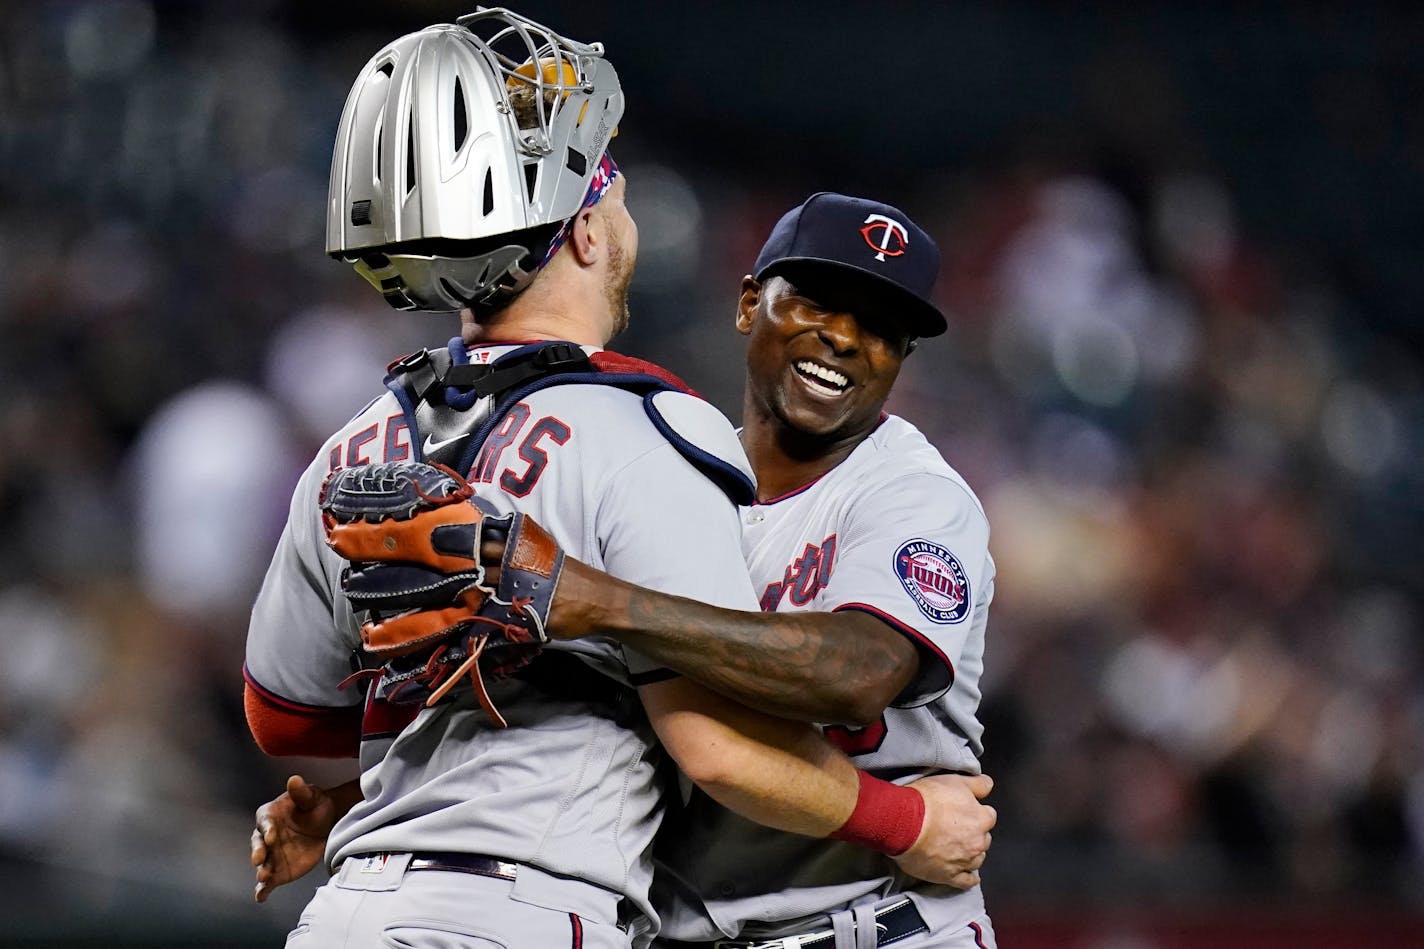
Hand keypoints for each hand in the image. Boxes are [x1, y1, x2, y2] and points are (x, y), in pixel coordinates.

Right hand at [250, 775, 340, 902]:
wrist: (327, 822)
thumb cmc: (315, 805)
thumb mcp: (312, 796)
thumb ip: (301, 792)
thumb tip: (294, 779)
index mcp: (269, 816)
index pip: (265, 823)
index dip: (267, 829)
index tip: (272, 836)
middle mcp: (265, 836)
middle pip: (258, 845)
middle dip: (258, 852)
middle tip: (260, 860)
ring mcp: (271, 855)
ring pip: (263, 864)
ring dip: (262, 872)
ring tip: (264, 878)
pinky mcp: (279, 869)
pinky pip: (269, 881)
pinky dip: (263, 889)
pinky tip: (260, 897)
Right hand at [893, 773, 995, 888]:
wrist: (903, 821)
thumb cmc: (926, 800)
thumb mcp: (954, 781)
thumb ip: (977, 784)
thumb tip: (988, 785)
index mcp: (981, 819)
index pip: (988, 816)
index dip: (976, 812)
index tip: (965, 811)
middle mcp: (977, 842)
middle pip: (983, 839)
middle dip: (974, 834)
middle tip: (957, 828)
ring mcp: (964, 861)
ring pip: (977, 859)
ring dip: (970, 853)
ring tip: (957, 847)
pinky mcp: (949, 876)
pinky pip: (966, 882)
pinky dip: (969, 879)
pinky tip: (970, 876)